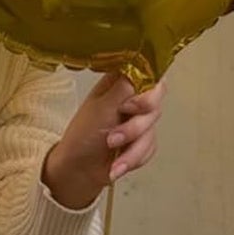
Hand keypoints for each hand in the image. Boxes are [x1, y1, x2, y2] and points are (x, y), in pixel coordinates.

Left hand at [42, 72, 164, 209]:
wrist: (79, 169)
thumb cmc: (82, 134)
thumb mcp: (101, 107)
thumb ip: (125, 88)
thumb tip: (144, 65)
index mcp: (118, 85)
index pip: (147, 75)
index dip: (148, 91)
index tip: (131, 107)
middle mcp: (130, 100)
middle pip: (155, 104)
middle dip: (135, 126)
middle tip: (114, 136)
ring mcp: (137, 121)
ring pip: (152, 129)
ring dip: (131, 146)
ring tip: (110, 150)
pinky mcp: (142, 141)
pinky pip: (151, 147)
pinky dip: (133, 158)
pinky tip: (117, 165)